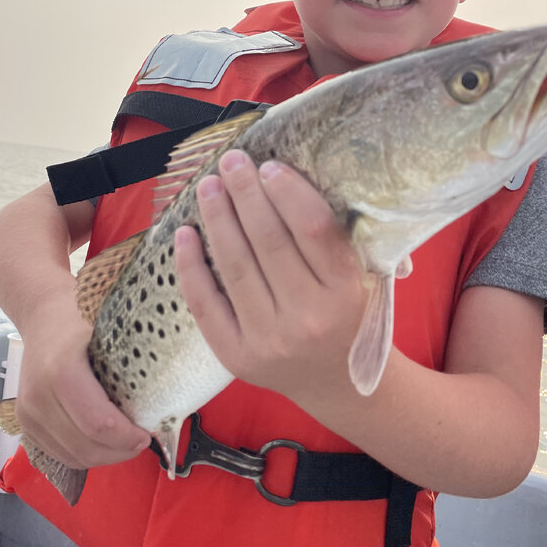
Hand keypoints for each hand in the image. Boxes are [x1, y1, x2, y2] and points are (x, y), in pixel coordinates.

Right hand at [15, 290, 150, 469]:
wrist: (43, 313)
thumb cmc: (81, 318)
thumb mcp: (111, 328)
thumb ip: (136, 358)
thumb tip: (174, 386)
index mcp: (62, 371)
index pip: (99, 424)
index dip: (128, 438)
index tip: (148, 433)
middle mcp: (38, 397)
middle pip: (86, 447)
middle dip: (120, 451)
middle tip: (141, 439)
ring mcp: (27, 413)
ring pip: (73, 457)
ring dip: (105, 456)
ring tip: (124, 440)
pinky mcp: (25, 423)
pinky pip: (60, 454)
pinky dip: (86, 454)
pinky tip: (103, 440)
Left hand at [174, 150, 367, 403]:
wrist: (338, 385)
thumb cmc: (349, 314)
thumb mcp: (362, 276)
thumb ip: (335, 237)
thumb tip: (284, 176)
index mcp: (346, 292)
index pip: (314, 230)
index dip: (288, 193)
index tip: (268, 166)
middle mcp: (309, 317)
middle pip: (268, 243)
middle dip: (245, 195)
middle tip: (231, 161)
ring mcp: (269, 340)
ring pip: (235, 267)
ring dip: (217, 219)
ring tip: (208, 186)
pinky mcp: (237, 356)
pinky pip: (206, 303)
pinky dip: (191, 265)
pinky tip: (185, 232)